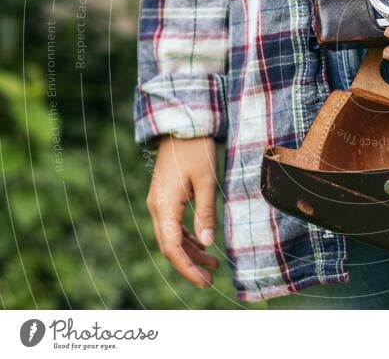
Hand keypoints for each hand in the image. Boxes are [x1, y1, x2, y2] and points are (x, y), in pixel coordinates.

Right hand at [147, 136, 219, 287]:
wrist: (182, 126)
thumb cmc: (196, 150)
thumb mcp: (207, 181)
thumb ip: (206, 212)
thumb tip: (208, 243)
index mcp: (164, 206)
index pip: (172, 248)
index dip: (187, 268)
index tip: (203, 281)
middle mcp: (156, 207)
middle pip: (170, 246)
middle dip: (189, 265)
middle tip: (210, 279)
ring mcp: (158, 202)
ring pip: (171, 237)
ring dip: (190, 252)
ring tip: (213, 265)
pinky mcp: (164, 197)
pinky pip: (172, 225)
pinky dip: (187, 238)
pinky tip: (203, 243)